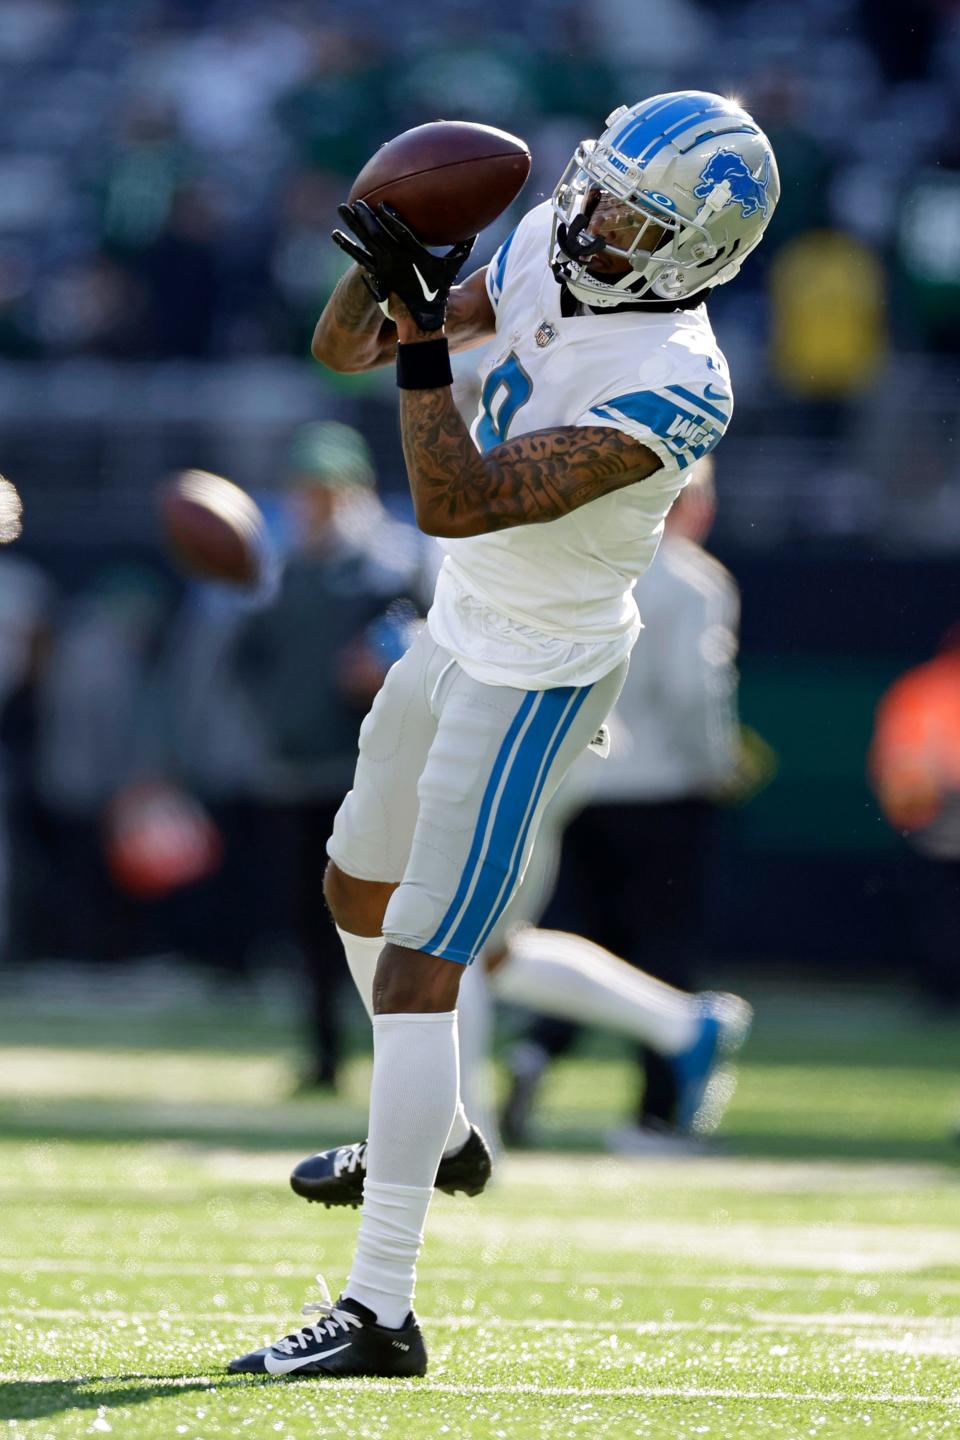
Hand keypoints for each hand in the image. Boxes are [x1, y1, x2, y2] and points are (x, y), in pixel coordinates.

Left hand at [331, 201, 474, 331]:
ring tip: (341, 210)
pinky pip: (359, 258)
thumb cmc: (439, 290)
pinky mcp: (376, 276)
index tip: (381, 203)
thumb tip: (476, 226)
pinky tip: (336, 235)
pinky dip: (348, 246)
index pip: (401, 234)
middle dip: (366, 217)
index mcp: (415, 257)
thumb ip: (463, 244)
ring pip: (365, 244)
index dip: (391, 218)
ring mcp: (384, 270)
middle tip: (354, 200)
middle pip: (377, 236)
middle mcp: (396, 262)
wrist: (422, 318)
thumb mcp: (454, 266)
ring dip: (352, 227)